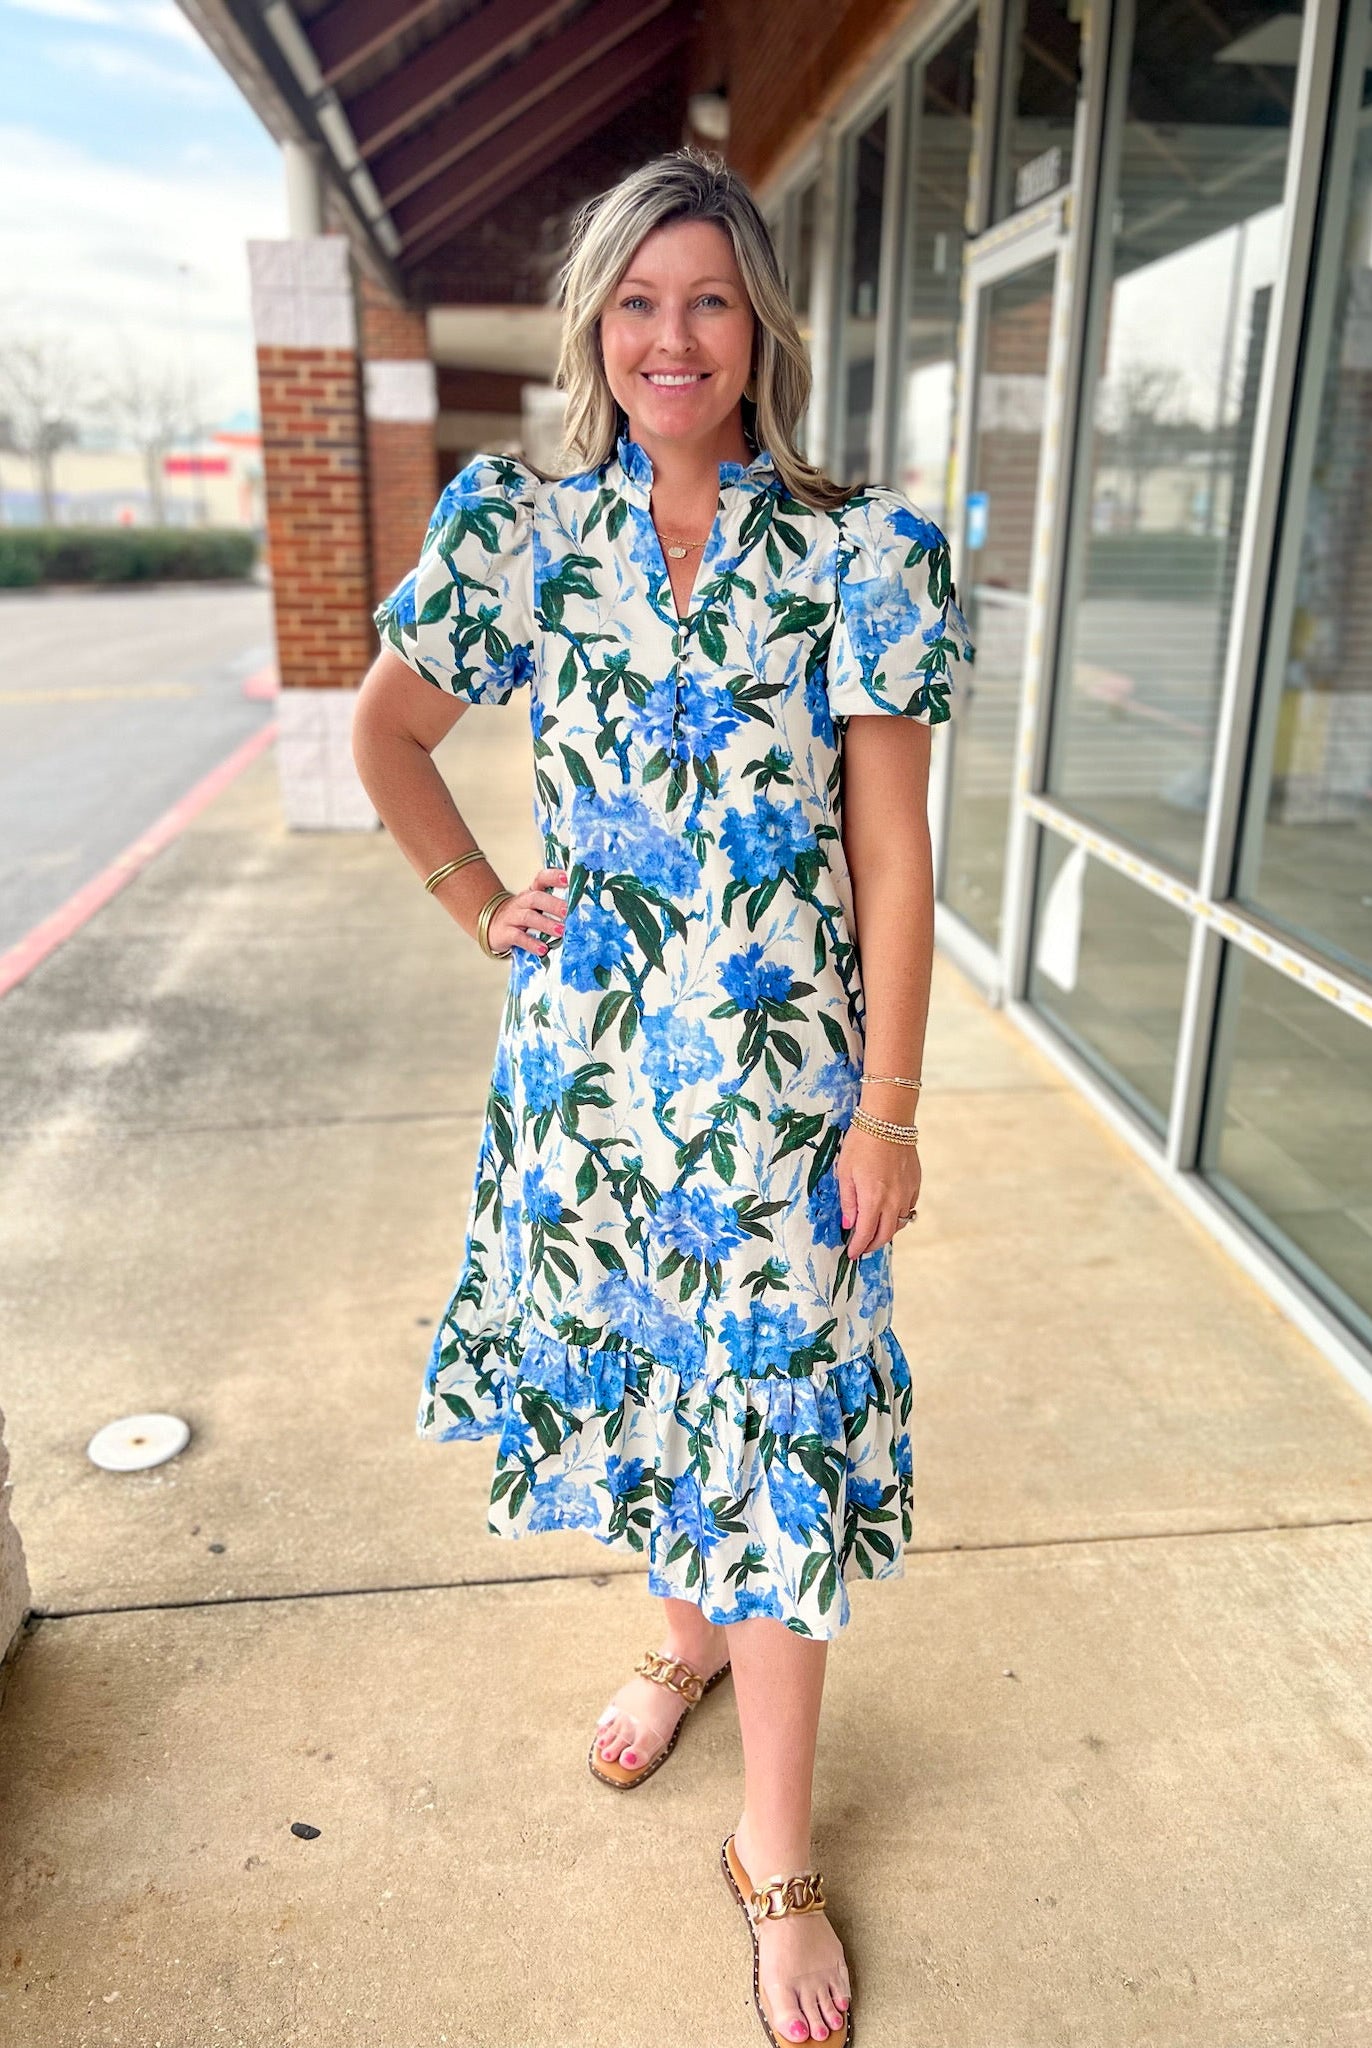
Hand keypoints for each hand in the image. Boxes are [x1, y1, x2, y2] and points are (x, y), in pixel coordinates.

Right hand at [487, 865, 567, 955]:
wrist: (492, 926)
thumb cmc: (522, 916)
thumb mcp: (535, 907)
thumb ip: (554, 906)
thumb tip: (582, 912)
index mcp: (531, 892)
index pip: (541, 879)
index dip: (552, 877)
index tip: (566, 878)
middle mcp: (522, 902)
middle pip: (535, 898)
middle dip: (552, 904)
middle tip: (567, 911)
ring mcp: (512, 917)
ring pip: (528, 917)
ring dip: (546, 924)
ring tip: (560, 931)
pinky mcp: (505, 933)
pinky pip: (518, 937)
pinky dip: (531, 943)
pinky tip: (543, 949)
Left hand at [836, 1123, 921, 1258]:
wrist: (887, 1121)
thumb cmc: (861, 1144)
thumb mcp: (844, 1173)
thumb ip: (848, 1202)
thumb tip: (849, 1224)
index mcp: (873, 1200)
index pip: (866, 1234)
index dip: (858, 1247)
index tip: (851, 1254)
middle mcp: (893, 1201)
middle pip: (886, 1235)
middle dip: (872, 1245)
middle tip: (862, 1247)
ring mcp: (907, 1192)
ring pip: (899, 1223)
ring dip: (886, 1232)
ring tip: (874, 1232)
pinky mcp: (915, 1183)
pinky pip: (908, 1208)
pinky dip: (898, 1216)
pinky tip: (889, 1212)